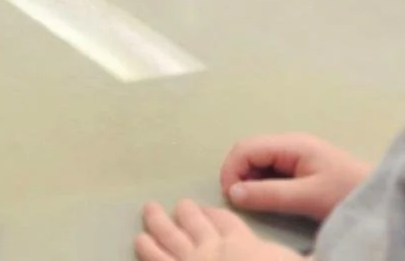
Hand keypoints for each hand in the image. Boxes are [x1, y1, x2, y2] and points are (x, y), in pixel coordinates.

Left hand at [135, 200, 301, 260]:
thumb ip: (308, 255)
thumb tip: (320, 254)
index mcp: (242, 243)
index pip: (225, 222)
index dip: (216, 215)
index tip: (208, 210)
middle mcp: (211, 248)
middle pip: (193, 222)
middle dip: (185, 212)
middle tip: (178, 204)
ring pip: (167, 236)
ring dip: (157, 223)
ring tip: (149, 213)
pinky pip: (156, 259)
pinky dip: (147, 249)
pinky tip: (139, 241)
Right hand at [219, 132, 370, 221]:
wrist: (378, 197)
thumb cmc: (346, 193)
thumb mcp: (308, 196)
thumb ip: (270, 194)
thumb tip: (232, 193)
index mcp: (291, 144)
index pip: (245, 148)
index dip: (231, 170)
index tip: (232, 197)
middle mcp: (290, 144)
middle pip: (249, 152)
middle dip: (238, 174)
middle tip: (242, 201)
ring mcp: (296, 154)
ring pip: (258, 161)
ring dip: (250, 179)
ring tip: (256, 201)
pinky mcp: (301, 166)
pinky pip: (270, 169)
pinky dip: (261, 182)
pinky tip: (269, 197)